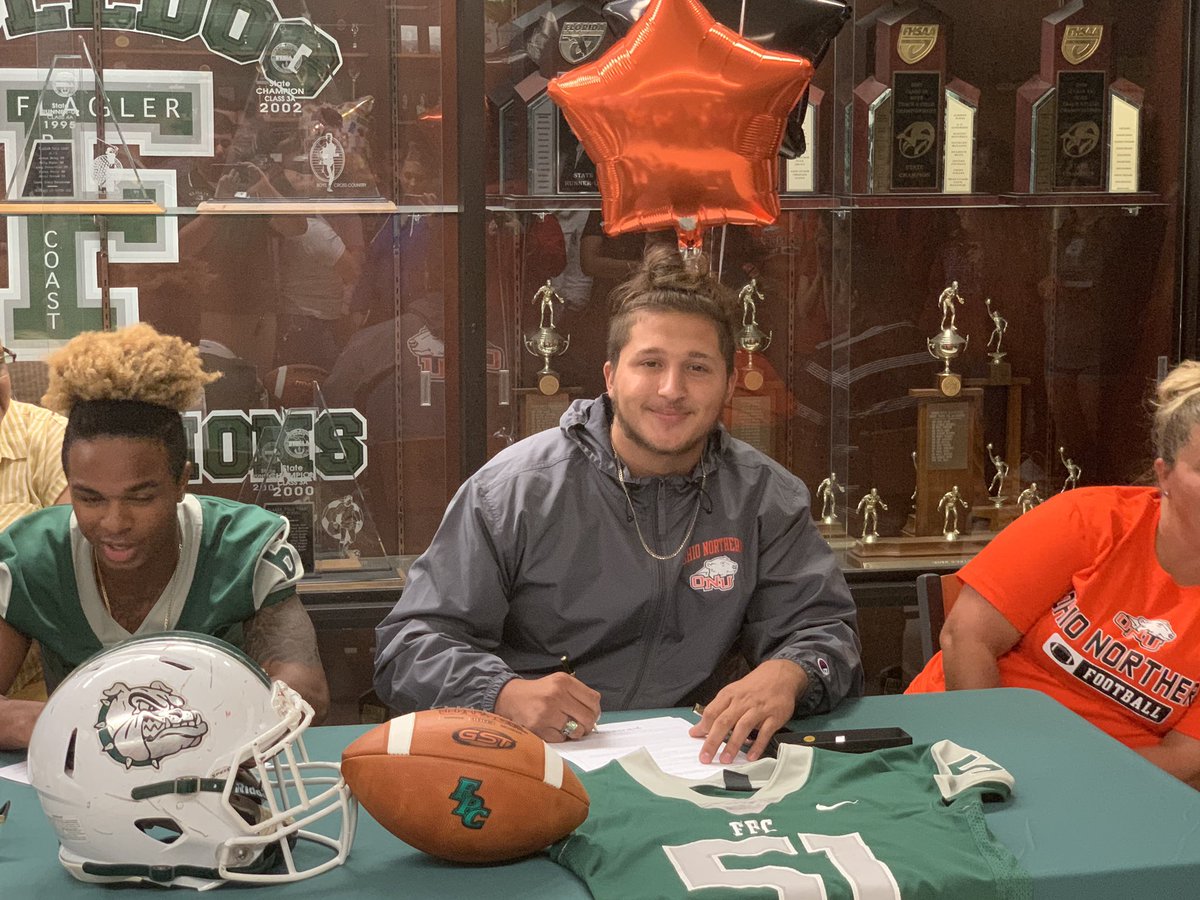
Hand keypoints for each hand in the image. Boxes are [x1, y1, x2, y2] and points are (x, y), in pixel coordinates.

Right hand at [494, 673, 601, 743]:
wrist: (510, 698)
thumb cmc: (539, 692)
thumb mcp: (558, 683)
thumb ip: (577, 694)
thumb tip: (596, 715)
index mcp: (563, 681)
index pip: (593, 700)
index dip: (596, 711)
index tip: (592, 715)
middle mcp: (556, 695)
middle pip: (588, 717)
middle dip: (588, 725)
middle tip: (582, 726)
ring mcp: (547, 712)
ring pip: (576, 731)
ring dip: (574, 733)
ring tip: (566, 727)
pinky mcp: (539, 728)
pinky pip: (561, 739)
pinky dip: (559, 737)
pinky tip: (552, 729)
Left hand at [689, 659, 807, 763]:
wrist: (780, 675)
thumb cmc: (753, 687)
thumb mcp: (733, 693)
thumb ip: (717, 710)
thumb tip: (699, 729)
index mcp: (730, 695)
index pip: (712, 711)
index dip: (703, 726)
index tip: (696, 738)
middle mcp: (743, 702)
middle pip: (724, 721)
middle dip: (713, 741)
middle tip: (706, 757)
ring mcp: (759, 709)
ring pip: (743, 727)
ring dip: (733, 745)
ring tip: (725, 760)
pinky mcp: (774, 716)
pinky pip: (765, 733)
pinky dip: (757, 745)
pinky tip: (750, 756)